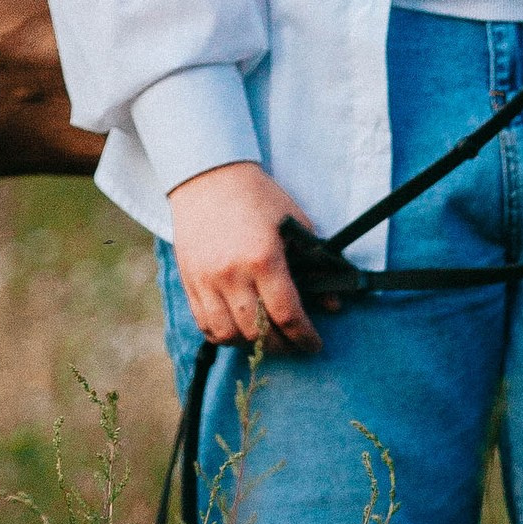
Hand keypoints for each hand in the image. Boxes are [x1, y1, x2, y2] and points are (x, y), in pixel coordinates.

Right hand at [167, 160, 325, 354]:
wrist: (208, 177)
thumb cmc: (257, 197)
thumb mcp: (294, 223)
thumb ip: (314, 263)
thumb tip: (331, 303)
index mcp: (264, 259)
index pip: (287, 314)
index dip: (304, 337)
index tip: (314, 344)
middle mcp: (233, 275)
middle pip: (258, 332)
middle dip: (282, 345)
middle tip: (294, 343)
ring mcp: (207, 282)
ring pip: (229, 335)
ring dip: (252, 345)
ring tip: (268, 338)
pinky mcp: (190, 283)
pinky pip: (205, 325)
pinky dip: (224, 336)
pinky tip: (239, 331)